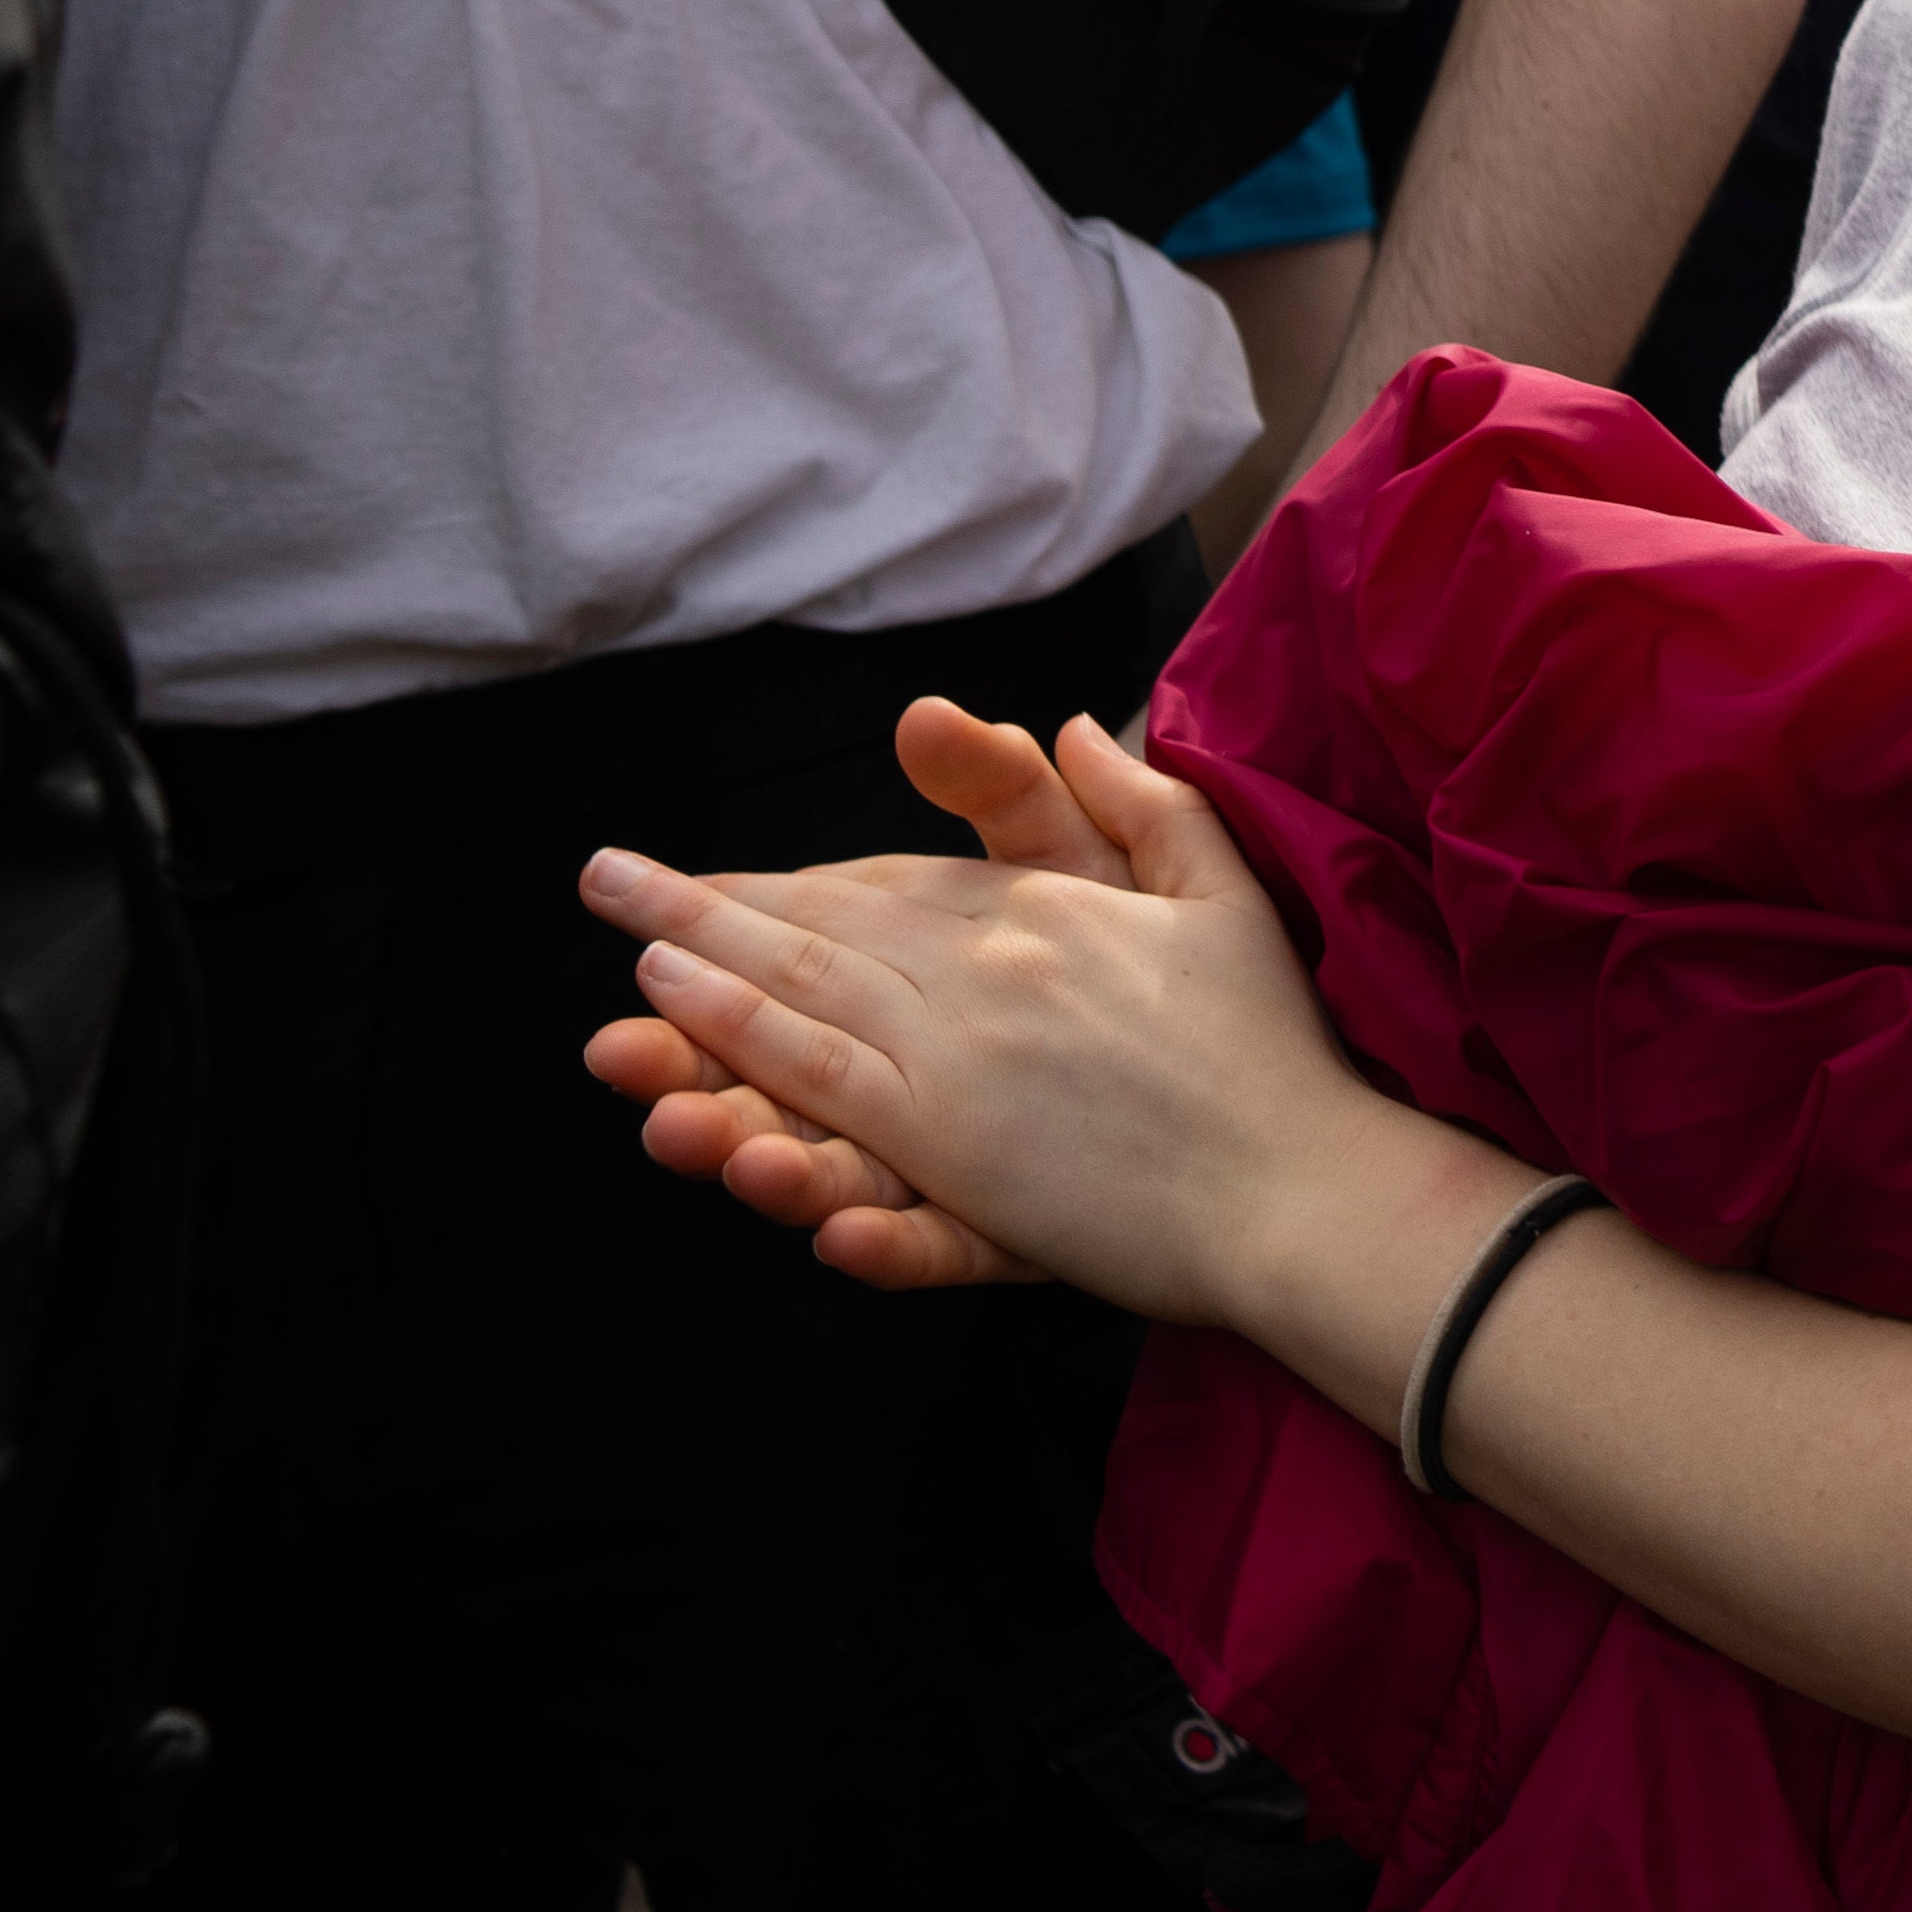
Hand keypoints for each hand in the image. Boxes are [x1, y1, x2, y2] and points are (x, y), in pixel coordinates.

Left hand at [574, 707, 1417, 1324]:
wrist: (1307, 1187)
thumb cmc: (1271, 1050)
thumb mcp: (1220, 892)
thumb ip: (1140, 805)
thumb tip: (1070, 723)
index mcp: (1038, 916)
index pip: (882, 888)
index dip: (785, 883)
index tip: (703, 879)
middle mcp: (986, 980)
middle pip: (819, 937)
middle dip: (698, 908)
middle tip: (603, 882)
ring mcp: (965, 1070)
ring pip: (806, 1015)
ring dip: (707, 987)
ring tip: (631, 967)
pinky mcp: (961, 1163)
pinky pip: (842, 1113)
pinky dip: (773, 1088)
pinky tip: (706, 1081)